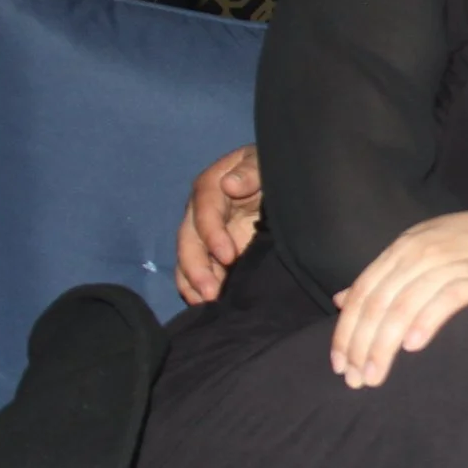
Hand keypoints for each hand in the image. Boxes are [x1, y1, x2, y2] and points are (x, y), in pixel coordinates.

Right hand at [175, 145, 261, 305]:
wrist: (279, 182)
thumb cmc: (270, 169)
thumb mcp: (264, 163)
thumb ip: (250, 172)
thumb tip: (229, 185)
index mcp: (213, 186)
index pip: (205, 209)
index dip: (212, 233)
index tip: (227, 255)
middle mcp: (202, 211)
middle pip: (188, 238)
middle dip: (196, 266)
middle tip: (209, 292)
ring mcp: (206, 233)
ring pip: (188, 258)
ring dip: (194, 281)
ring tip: (206, 303)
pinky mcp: (213, 251)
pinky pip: (198, 269)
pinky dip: (196, 287)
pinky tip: (205, 304)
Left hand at [331, 203, 467, 385]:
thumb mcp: (426, 251)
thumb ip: (385, 276)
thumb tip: (340, 300)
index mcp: (405, 246)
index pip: (363, 291)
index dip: (347, 329)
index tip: (338, 364)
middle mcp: (422, 251)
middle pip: (379, 302)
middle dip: (361, 344)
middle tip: (354, 379)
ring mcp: (451, 262)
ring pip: (404, 306)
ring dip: (385, 345)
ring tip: (375, 375)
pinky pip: (446, 300)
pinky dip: (426, 323)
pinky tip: (413, 347)